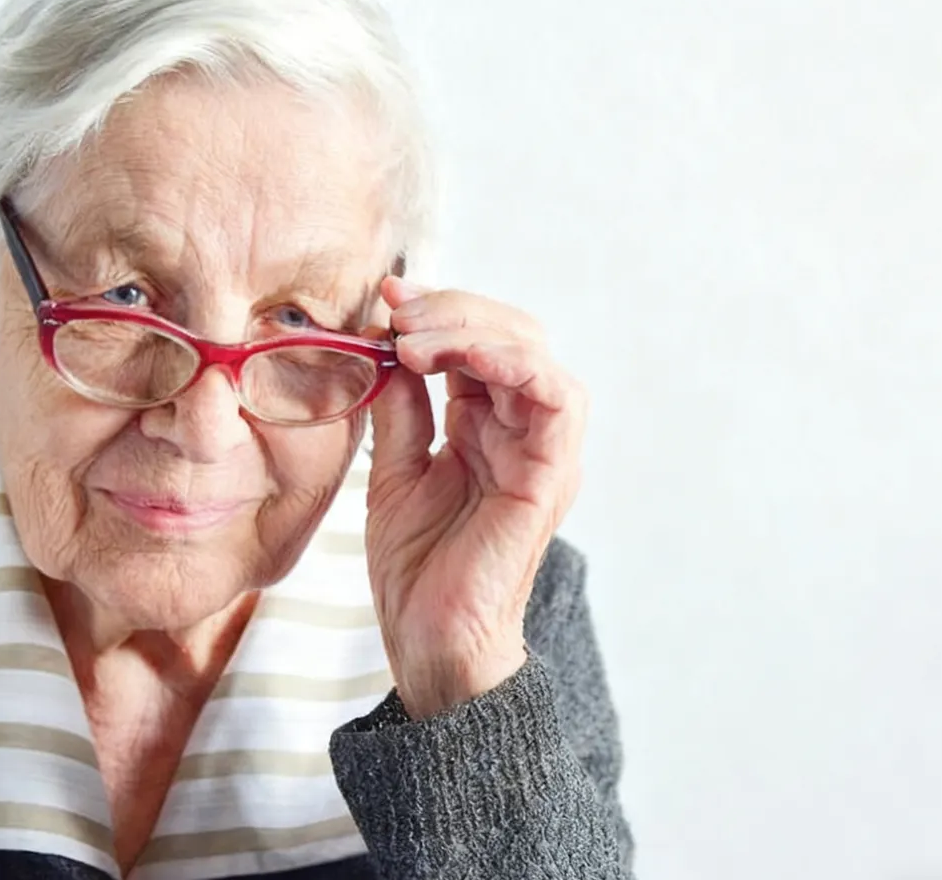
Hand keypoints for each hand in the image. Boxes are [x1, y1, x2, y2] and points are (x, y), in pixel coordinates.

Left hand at [364, 276, 587, 719]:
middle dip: (452, 309)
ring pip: (534, 353)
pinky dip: (513, 363)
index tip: (385, 299)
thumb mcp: (393, 467)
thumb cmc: (417, 567)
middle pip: (511, 333)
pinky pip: (556, 399)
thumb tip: (389, 339)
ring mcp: (542, 451)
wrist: (429, 642)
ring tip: (415, 337)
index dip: (436, 311)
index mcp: (485, 426)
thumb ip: (401, 406)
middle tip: (397, 312)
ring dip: (474, 329)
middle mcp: (522, 431)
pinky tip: (460, 357)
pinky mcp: (551, 476)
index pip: (477, 341)